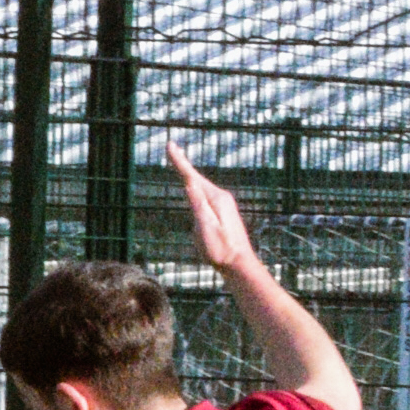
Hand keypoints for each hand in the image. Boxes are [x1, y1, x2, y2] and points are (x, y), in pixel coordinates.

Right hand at [165, 137, 257, 273]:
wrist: (239, 264)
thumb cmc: (221, 250)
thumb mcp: (206, 229)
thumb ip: (198, 206)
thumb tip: (189, 183)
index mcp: (216, 199)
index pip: (192, 176)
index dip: (179, 161)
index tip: (170, 145)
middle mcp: (221, 197)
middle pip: (197, 177)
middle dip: (183, 163)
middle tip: (172, 147)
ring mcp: (224, 204)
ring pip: (201, 186)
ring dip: (189, 173)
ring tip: (179, 160)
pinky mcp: (223, 212)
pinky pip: (204, 194)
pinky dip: (195, 186)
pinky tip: (193, 186)